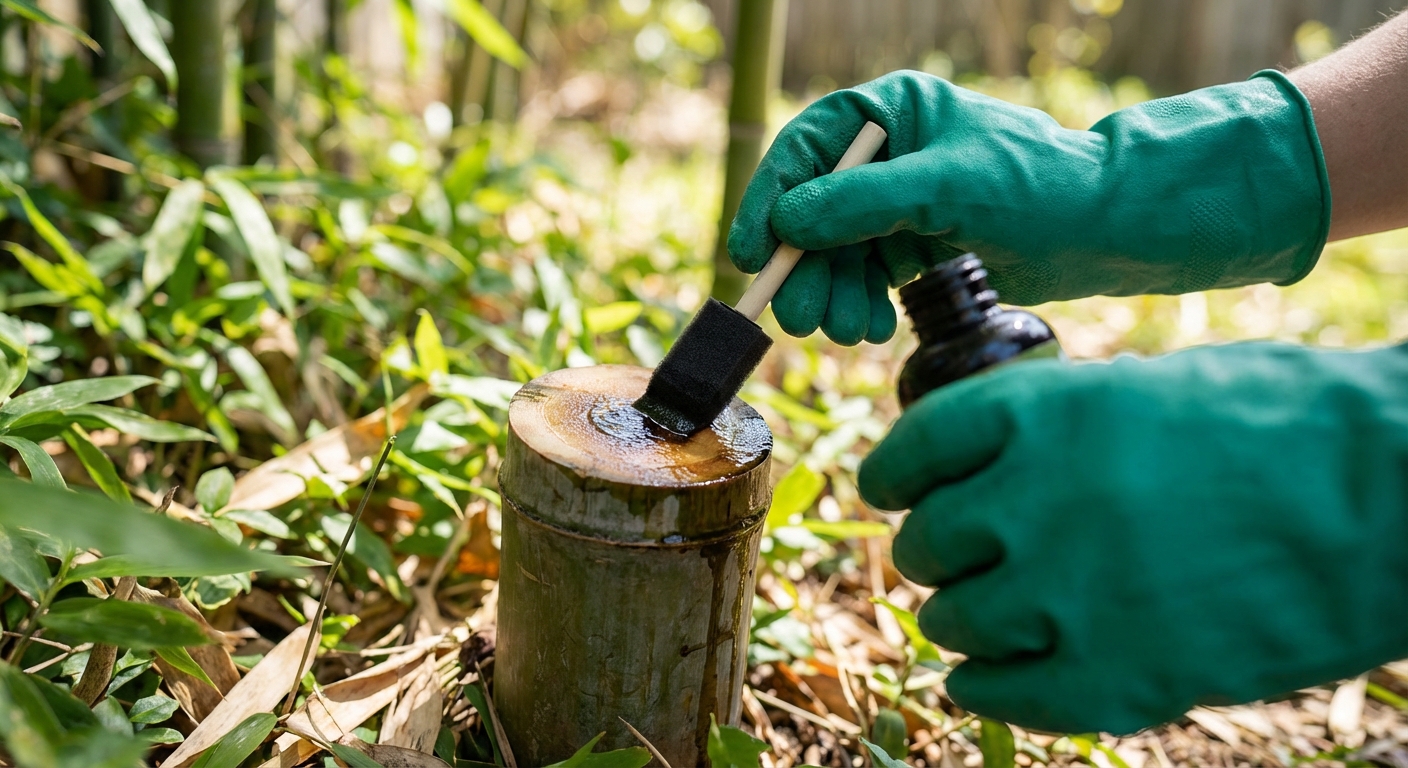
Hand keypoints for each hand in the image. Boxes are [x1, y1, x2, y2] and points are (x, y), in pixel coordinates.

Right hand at [728, 70, 1329, 343]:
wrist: (1104, 231)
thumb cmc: (1037, 187)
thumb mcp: (945, 188)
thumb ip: (861, 202)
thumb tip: (788, 221)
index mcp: (891, 112)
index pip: (805, 151)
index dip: (770, 201)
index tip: (752, 255)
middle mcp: (887, 156)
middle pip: (813, 212)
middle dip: (804, 268)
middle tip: (799, 318)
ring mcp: (899, 203)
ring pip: (836, 254)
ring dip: (833, 296)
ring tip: (847, 331)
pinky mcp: (914, 246)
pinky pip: (865, 279)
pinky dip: (861, 307)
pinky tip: (873, 330)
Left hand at [858, 343, 1407, 733]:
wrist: (1399, 497)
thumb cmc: (1291, 425)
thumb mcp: (1151, 389)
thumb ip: (1058, 430)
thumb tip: (993, 467)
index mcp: (1044, 414)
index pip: (915, 451)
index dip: (893, 475)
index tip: (892, 492)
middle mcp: (1038, 502)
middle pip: (926, 543)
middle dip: (936, 551)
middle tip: (958, 557)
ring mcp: (1071, 595)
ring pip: (955, 620)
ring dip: (964, 618)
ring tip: (996, 612)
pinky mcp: (1118, 677)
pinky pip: (1000, 694)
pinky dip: (984, 686)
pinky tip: (991, 676)